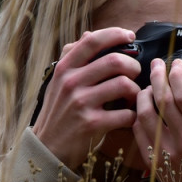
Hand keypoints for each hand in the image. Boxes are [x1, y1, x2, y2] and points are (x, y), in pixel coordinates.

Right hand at [32, 28, 141, 168]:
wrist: (47, 148)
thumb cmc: (58, 112)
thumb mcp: (58, 82)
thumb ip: (73, 58)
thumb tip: (89, 34)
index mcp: (65, 68)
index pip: (92, 40)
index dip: (115, 34)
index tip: (130, 36)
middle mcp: (71, 82)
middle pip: (114, 61)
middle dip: (133, 66)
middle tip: (135, 74)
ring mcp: (81, 103)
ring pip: (123, 85)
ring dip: (135, 90)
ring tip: (132, 96)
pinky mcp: (92, 124)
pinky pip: (126, 113)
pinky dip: (133, 114)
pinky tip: (129, 116)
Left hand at [132, 58, 181, 181]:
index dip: (177, 75)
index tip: (176, 63)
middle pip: (164, 101)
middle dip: (158, 76)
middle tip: (156, 64)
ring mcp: (167, 153)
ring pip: (146, 114)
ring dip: (144, 94)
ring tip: (149, 85)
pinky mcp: (153, 162)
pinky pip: (139, 132)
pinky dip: (138, 115)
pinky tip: (142, 106)